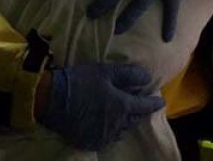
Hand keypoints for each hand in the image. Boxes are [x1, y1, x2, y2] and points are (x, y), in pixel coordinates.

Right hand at [39, 63, 164, 150]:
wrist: (51, 99)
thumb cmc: (80, 81)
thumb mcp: (106, 71)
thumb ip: (129, 75)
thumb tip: (147, 77)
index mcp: (122, 107)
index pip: (144, 106)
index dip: (154, 103)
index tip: (161, 102)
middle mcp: (116, 125)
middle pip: (133, 120)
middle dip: (140, 113)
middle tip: (142, 108)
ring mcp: (102, 135)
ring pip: (120, 131)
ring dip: (126, 123)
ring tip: (126, 116)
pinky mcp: (89, 141)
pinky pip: (106, 138)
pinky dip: (111, 131)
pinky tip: (108, 127)